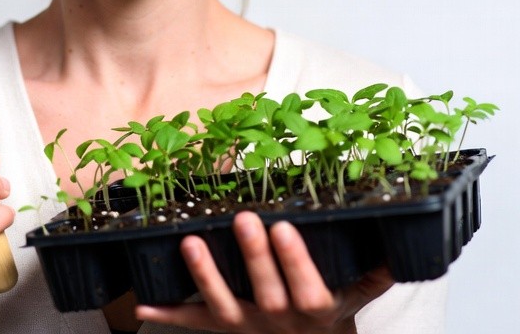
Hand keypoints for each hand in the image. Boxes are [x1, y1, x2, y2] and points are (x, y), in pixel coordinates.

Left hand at [135, 211, 393, 332]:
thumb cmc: (330, 317)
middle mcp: (279, 323)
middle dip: (255, 257)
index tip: (285, 225)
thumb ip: (376, 272)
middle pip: (267, 294)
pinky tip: (140, 303)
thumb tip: (402, 244)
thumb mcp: (358, 297)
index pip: (308, 290)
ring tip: (190, 243)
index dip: (296, 261)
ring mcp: (246, 327)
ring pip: (223, 306)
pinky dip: (166, 313)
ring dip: (205, 276)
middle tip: (244, 219)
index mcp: (314, 311)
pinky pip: (192, 324)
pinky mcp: (220, 329)